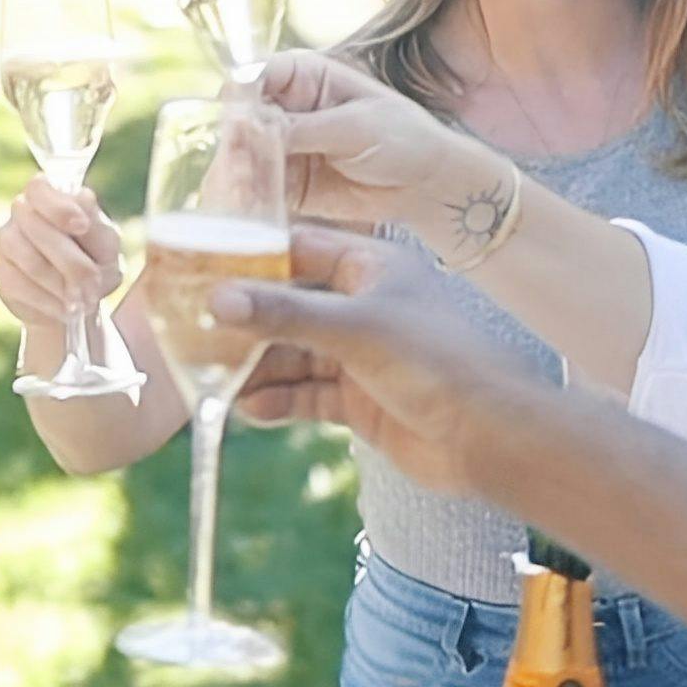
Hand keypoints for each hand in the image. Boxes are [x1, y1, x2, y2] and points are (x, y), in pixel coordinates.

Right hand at [0, 177, 118, 332]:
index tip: (81, 226)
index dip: (58, 207)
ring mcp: (7, 240)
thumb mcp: (107, 246)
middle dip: (71, 260)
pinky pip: (21, 286)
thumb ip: (98, 227)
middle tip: (94, 282)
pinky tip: (65, 308)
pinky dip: (49, 301)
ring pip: (29, 260)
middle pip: (35, 226)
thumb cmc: (95, 261)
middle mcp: (23, 211)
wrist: (77, 299)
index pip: (39, 188)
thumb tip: (83, 204)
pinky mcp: (0, 272)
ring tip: (82, 300)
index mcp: (50, 195)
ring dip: (61, 284)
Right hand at [204, 224, 555, 487]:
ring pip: (292, 354)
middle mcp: (361, 305)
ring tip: (213, 378)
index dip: (249, 258)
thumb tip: (216, 299)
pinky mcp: (359, 400)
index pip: (297, 249)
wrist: (492, 437)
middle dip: (244, 321)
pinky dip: (279, 401)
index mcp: (369, 267)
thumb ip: (283, 314)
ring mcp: (359, 354)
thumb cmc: (437, 362)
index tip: (199, 267)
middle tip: (193, 330)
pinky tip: (250, 408)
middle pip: (287, 306)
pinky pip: (306, 394)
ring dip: (256, 367)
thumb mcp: (354, 329)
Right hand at [255, 51, 509, 255]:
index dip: (240, 93)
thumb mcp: (354, 127)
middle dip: (235, 140)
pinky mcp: (285, 184)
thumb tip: (249, 126)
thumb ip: (301, 127)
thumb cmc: (402, 138)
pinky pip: (256, 188)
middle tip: (238, 163)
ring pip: (242, 155)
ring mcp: (282, 147)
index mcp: (304, 76)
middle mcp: (285, 107)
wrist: (426, 186)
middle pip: (241, 117)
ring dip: (237, 172)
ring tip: (241, 189)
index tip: (238, 118)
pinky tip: (248, 206)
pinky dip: (249, 198)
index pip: (256, 74)